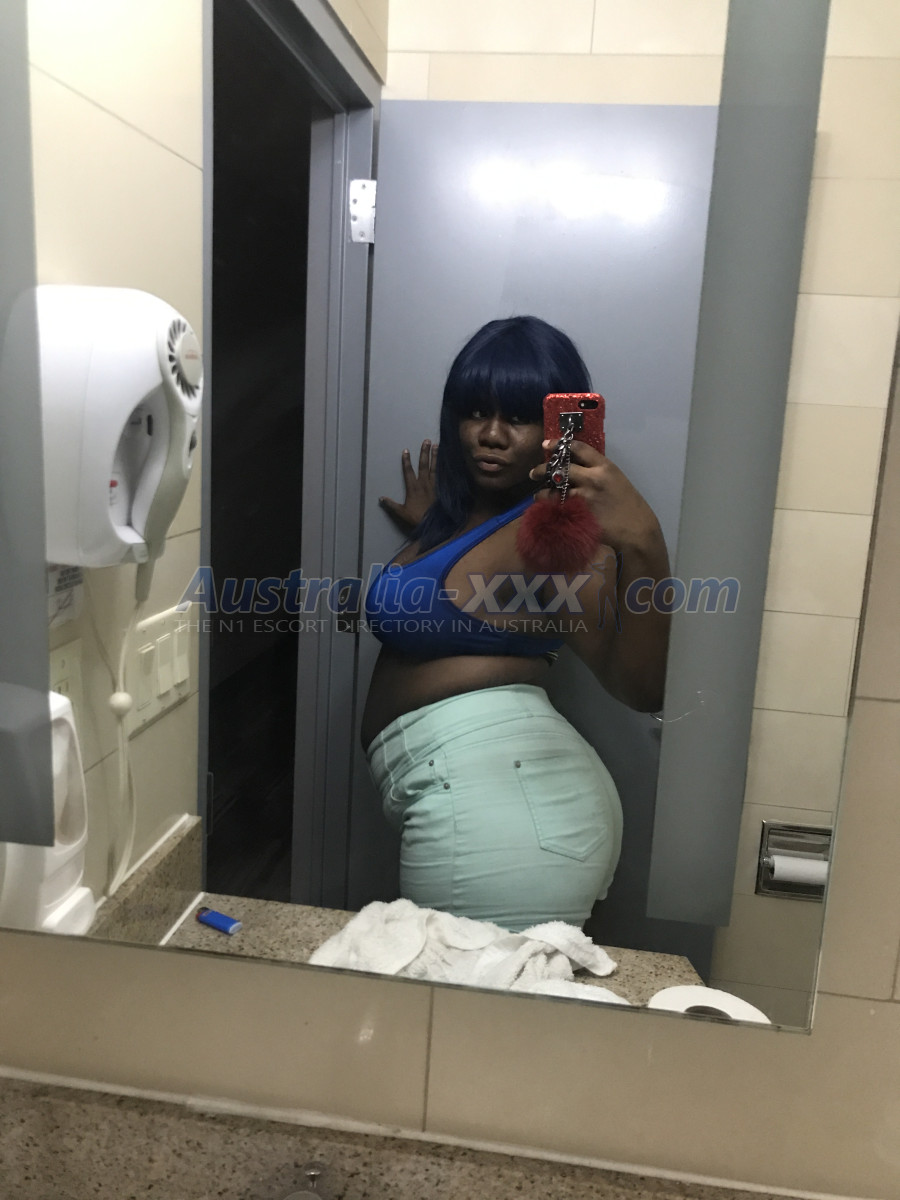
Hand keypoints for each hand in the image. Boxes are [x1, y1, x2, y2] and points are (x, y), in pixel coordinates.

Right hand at [379, 439, 437, 529]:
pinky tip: (446, 460)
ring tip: (436, 445)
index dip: (406, 461)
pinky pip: (442, 475)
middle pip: (423, 465)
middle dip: (424, 452)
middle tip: (426, 441)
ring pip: (434, 467)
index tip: (406, 450)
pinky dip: (443, 467)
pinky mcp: (442, 489)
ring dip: (435, 456)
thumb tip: (381, 498)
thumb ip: (391, 505)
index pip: (408, 471)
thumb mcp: (401, 512)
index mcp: (413, 488)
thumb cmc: (417, 518)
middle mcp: (424, 483)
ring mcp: (434, 485)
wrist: (433, 524)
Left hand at [529, 439, 662, 554]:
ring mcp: (585, 497)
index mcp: (604, 467)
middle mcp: (592, 479)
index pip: (578, 448)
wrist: (636, 528)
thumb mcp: (616, 479)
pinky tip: (546, 510)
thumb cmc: (628, 503)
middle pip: (561, 469)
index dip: (558, 444)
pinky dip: (549, 508)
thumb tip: (575, 466)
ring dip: (543, 493)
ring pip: (554, 491)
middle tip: (533, 473)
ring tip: (538, 495)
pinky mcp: (580, 514)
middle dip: (542, 469)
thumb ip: (596, 471)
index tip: (546, 444)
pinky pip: (558, 509)